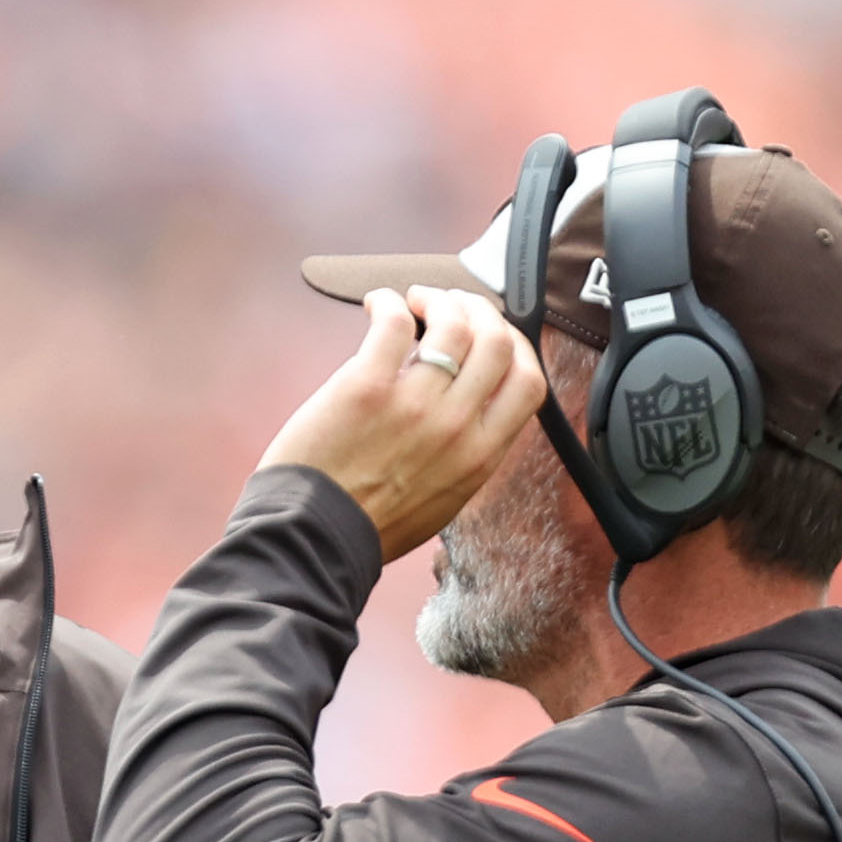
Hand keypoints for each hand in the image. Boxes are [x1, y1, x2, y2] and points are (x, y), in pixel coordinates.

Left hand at [257, 286, 547, 560]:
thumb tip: (471, 409)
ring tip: (416, 300)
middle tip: (452, 305)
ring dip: (437, 299)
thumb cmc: (369, 525)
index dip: (516, 346)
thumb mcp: (443, 499)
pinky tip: (377, 304)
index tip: (492, 334)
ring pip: (454, 323)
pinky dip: (388, 302)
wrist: (312, 542)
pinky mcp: (366, 386)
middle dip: (480, 311)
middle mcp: (456, 427)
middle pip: (498, 342)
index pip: (529, 382)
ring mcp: (414, 405)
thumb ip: (466, 454)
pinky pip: (393, 322)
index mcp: (480, 456)